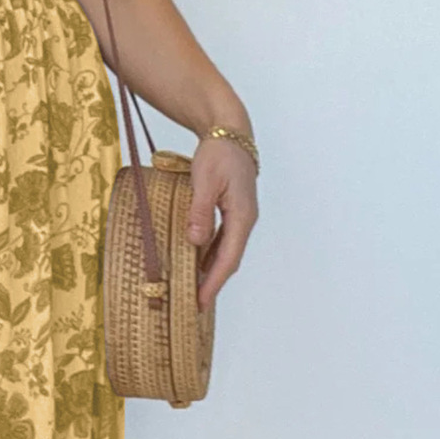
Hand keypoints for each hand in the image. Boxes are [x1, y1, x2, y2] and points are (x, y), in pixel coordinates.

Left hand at [187, 135, 257, 310]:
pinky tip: (196, 263)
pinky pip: (222, 240)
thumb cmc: (219, 153)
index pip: (229, 258)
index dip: (214, 283)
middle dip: (213, 283)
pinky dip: (210, 255)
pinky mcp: (232, 212)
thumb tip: (196, 241)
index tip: (201, 302)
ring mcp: (240, 217)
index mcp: (242, 216)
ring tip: (194, 290)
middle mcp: (245, 220)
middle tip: (194, 306)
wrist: (230, 132)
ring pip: (226, 251)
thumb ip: (201, 211)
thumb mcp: (206, 180)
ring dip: (211, 271)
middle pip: (229, 260)